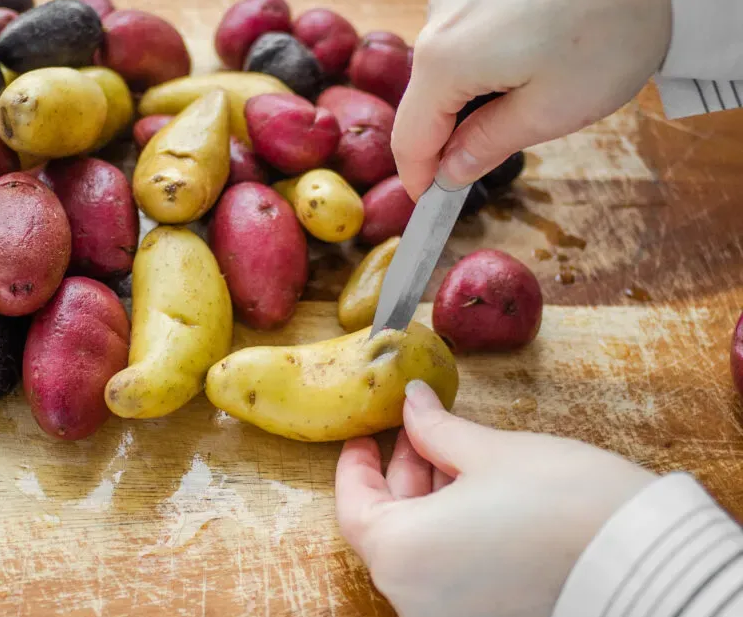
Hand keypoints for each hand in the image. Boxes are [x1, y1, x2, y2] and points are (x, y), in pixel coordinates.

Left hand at [335, 380, 655, 616]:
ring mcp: (449, 615)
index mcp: (401, 553)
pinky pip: (448, 574)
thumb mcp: (491, 452)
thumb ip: (437, 429)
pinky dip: (451, 534)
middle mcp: (415, 596)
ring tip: (456, 455)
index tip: (366, 436)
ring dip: (429, 501)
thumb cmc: (565, 504)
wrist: (643, 562)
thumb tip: (413, 403)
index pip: (354, 506)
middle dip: (403, 475)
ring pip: (420, 551)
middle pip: (388, 529)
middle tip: (421, 433)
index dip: (357, 466)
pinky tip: (477, 496)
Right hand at [392, 0, 671, 196]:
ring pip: (445, 64)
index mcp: (445, 59)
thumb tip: (450, 171)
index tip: (431, 201)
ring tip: (529, 95)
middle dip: (449, 134)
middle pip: (424, 98)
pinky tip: (529, 55)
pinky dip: (484, 56)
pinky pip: (465, 31)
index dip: (418, 176)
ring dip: (471, 92)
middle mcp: (437, 18)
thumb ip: (488, 144)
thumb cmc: (611, 31)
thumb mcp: (550, 111)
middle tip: (487, 160)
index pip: (409, 137)